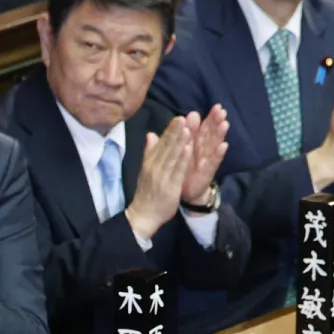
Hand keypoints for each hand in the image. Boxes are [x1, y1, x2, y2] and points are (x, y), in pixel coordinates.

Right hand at [126, 117, 192, 241]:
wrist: (143, 215)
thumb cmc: (147, 192)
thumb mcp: (146, 170)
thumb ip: (150, 152)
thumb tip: (151, 134)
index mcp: (150, 162)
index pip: (161, 143)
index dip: (170, 130)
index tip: (178, 118)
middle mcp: (155, 167)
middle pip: (166, 147)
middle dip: (175, 132)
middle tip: (184, 117)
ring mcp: (162, 177)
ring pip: (172, 156)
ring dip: (180, 142)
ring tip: (188, 128)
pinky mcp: (170, 187)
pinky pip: (177, 171)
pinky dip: (183, 159)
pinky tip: (189, 149)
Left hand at [179, 104, 229, 205]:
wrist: (185, 193)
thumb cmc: (183, 169)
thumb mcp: (180, 151)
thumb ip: (181, 135)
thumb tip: (180, 118)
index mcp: (196, 144)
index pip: (204, 128)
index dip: (210, 118)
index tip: (216, 106)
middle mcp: (203, 151)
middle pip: (211, 134)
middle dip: (217, 122)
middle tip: (222, 110)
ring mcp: (206, 161)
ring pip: (214, 145)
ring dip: (220, 134)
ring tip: (225, 123)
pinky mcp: (207, 172)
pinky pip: (213, 162)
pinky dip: (218, 154)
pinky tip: (224, 146)